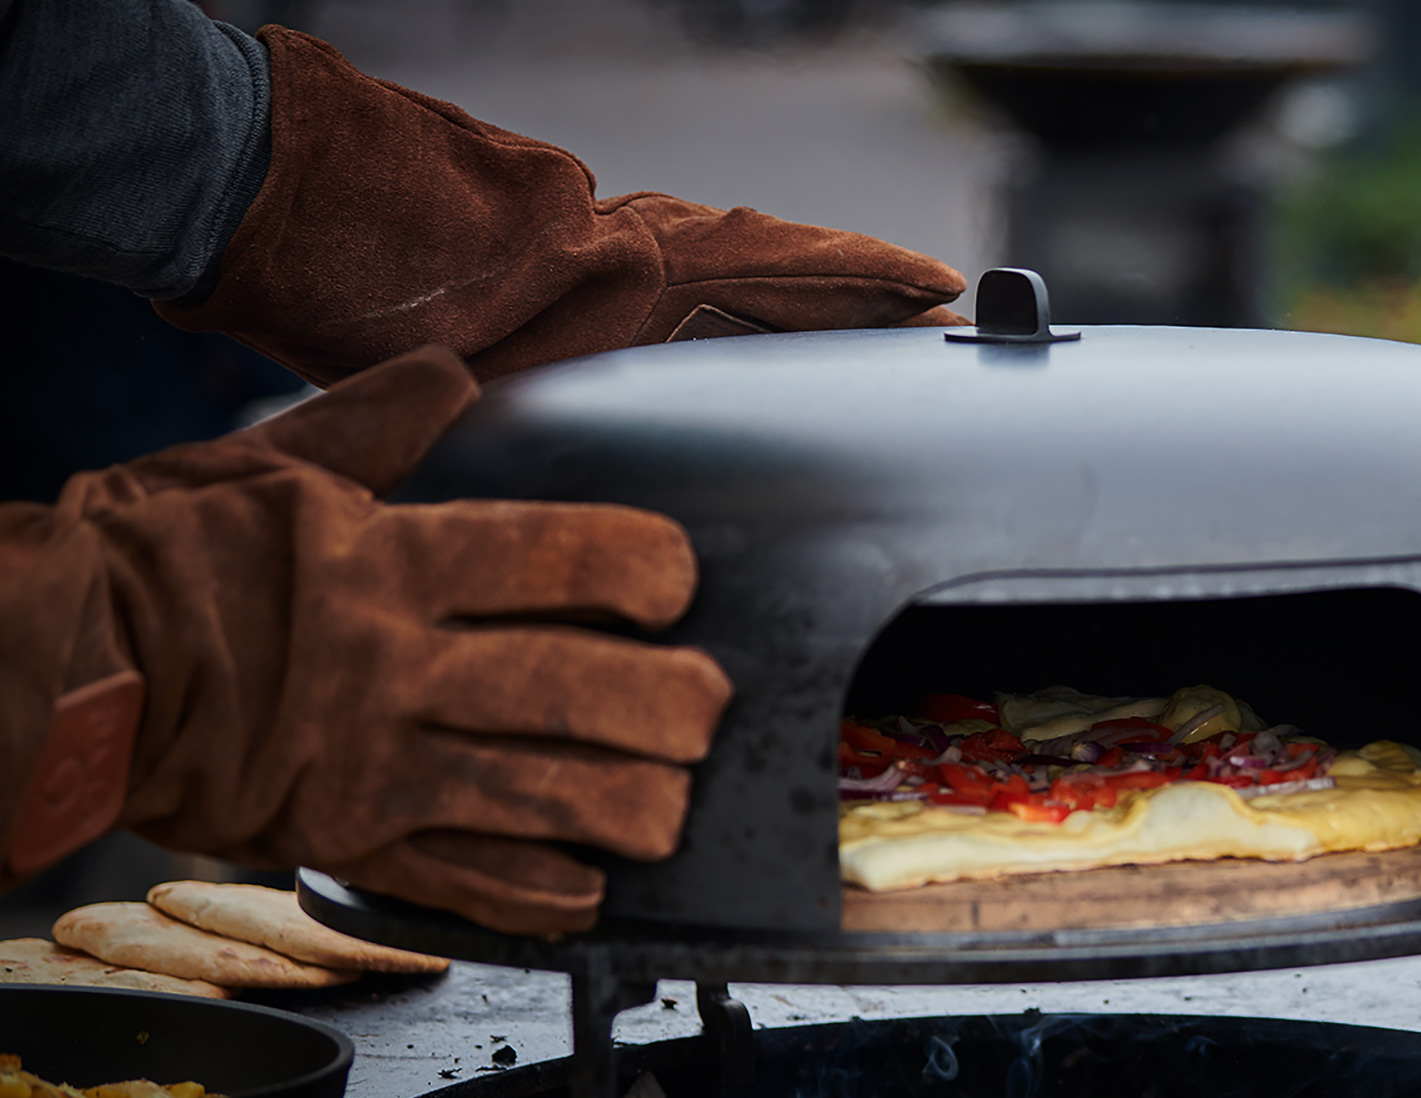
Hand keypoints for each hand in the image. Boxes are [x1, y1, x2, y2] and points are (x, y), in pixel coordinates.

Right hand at [8, 348, 731, 932]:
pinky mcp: (356, 844)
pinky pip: (470, 885)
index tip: (676, 582)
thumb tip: (454, 373)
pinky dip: (542, 894)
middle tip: (706, 705)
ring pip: (540, 799)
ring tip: (671, 805)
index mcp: (386, 562)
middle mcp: (397, 667)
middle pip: (572, 690)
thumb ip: (376, 422)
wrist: (69, 676)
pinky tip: (591, 884)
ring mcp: (378, 766)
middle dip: (668, 705)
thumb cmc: (163, 562)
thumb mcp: (264, 465)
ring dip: (629, 808)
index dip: (640, 569)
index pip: (550, 556)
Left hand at [158, 27, 966, 384]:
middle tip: (929, 307)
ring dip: (785, 285)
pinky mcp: (552, 219)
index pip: (786, 270)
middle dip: (854, 282)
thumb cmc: (361, 286)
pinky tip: (702, 327)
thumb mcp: (488, 374)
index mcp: (632, 271)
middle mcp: (626, 234)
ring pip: (715, 253)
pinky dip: (701, 286)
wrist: (278, 193)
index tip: (943, 294)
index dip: (868, 283)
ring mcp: (593, 220)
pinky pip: (655, 252)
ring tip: (848, 324)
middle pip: (772, 253)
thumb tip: (638, 382)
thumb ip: (573, 380)